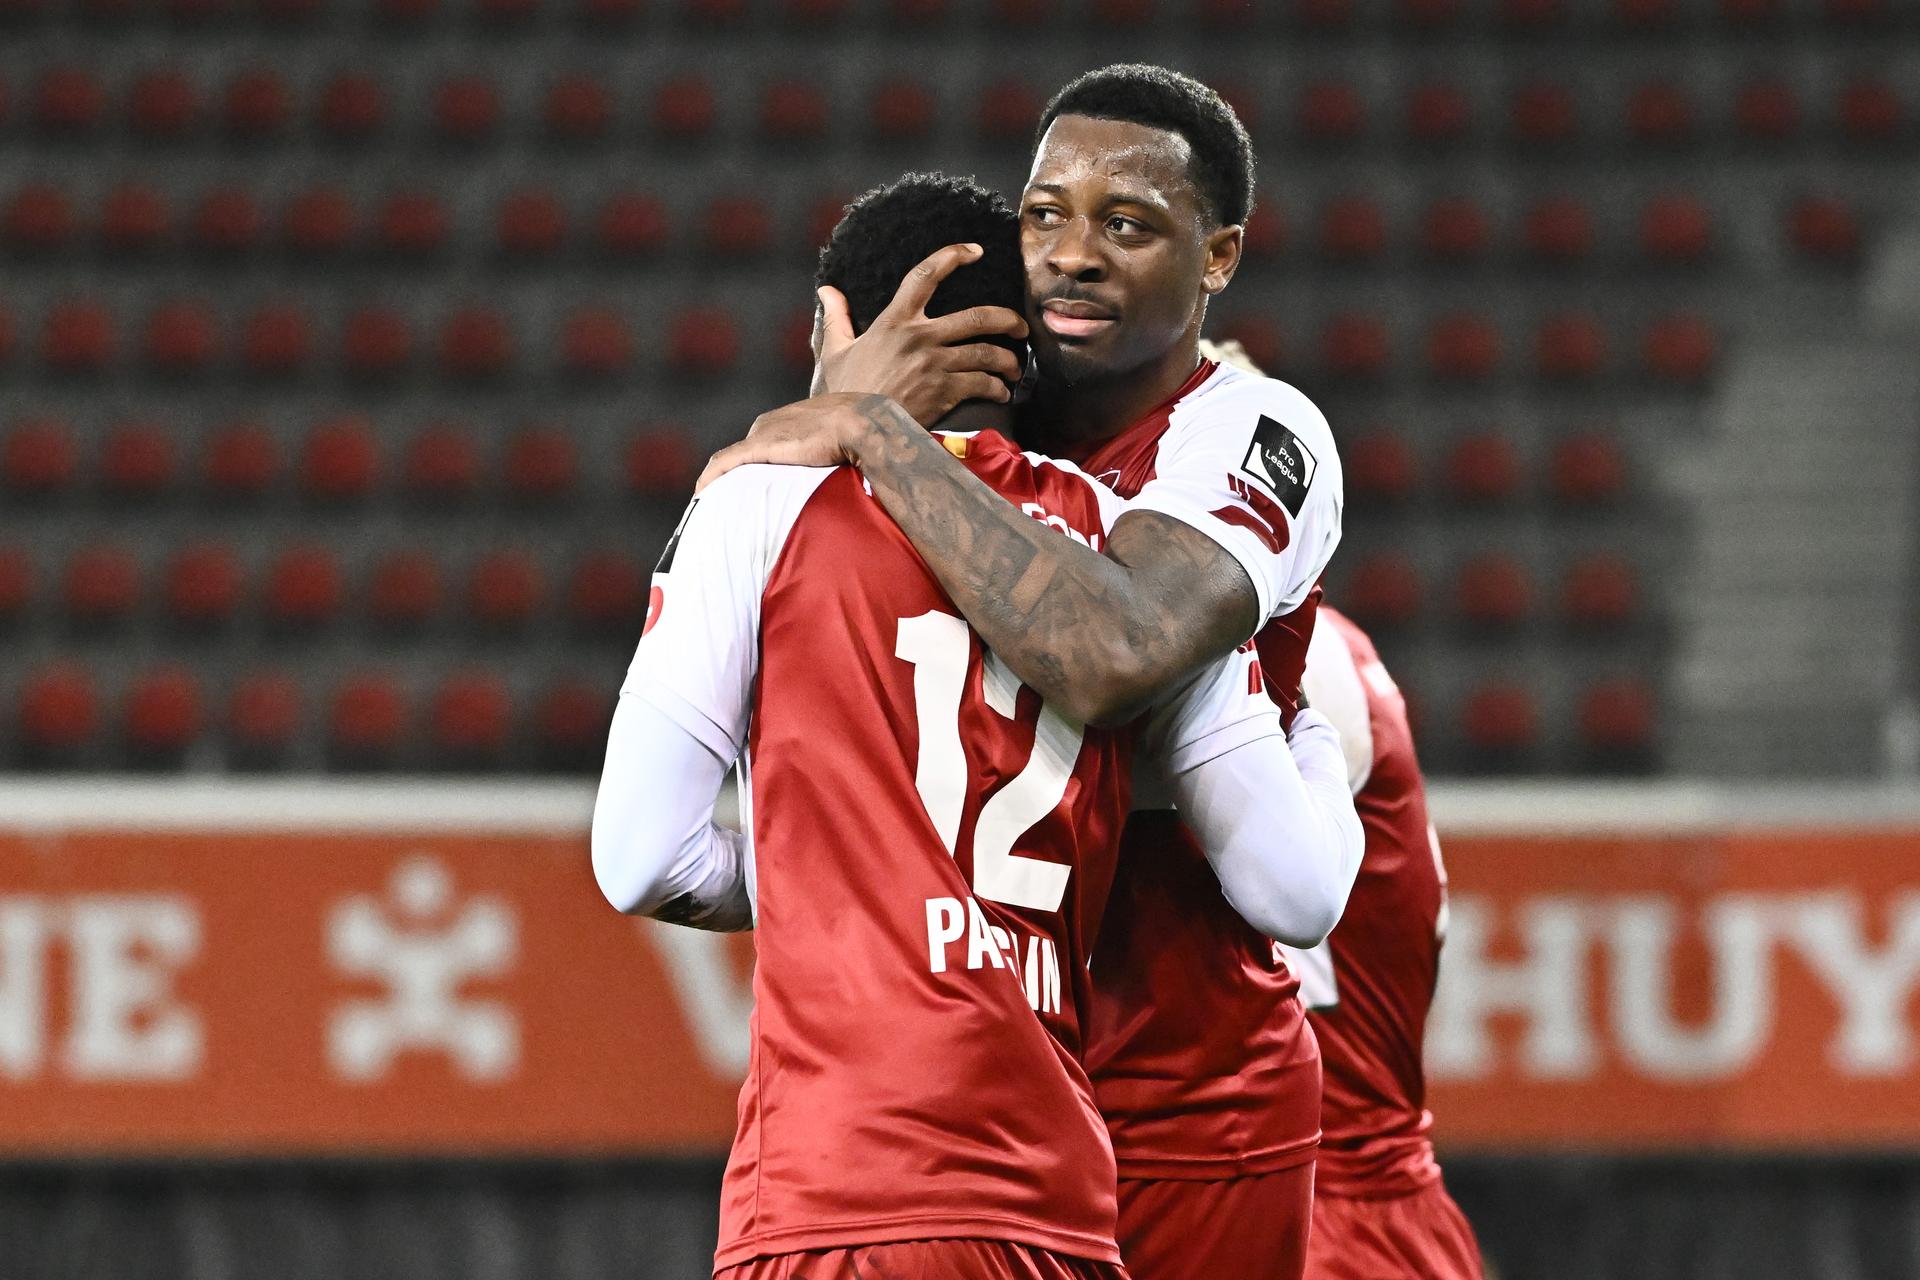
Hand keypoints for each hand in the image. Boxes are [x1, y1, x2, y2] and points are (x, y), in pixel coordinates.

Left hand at [696, 392, 885, 491]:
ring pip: (731, 459)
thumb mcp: (846, 441)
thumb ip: (836, 455)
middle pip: (745, 452)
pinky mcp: (760, 448)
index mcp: (790, 419)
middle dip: (736, 475)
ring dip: (721, 479)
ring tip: (712, 501)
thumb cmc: (864, 433)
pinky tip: (701, 491)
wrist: (863, 424)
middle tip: (730, 500)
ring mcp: (763, 434)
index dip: (755, 465)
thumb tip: (848, 477)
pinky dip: (711, 476)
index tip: (751, 485)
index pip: (764, 443)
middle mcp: (770, 423)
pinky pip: (725, 463)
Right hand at [817, 243, 1028, 425]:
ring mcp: (935, 364)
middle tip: (1020, 327)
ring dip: (1008, 360)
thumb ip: (836, 318)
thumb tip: (827, 290)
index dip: (952, 256)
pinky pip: (983, 384)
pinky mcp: (944, 392)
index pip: (925, 276)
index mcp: (894, 321)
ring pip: (987, 353)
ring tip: (1014, 367)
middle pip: (978, 317)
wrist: (854, 429)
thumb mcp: (835, 351)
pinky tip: (1001, 393)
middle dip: (1008, 320)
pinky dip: (998, 389)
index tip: (975, 251)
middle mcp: (919, 337)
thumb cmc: (844, 393)